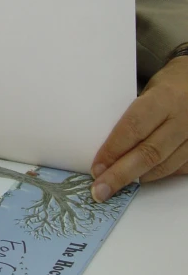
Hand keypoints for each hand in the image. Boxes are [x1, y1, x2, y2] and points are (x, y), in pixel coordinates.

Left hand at [90, 56, 187, 201]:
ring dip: (138, 178)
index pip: (134, 127)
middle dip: (121, 174)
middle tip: (101, 189)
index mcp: (165, 98)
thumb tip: (105, 144)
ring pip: (164, 166)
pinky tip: (141, 177)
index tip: (96, 167)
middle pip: (149, 153)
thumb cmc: (169, 84)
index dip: (113, 150)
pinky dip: (157, 175)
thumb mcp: (148, 89)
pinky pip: (178, 169)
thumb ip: (133, 114)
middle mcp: (183, 119)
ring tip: (116, 186)